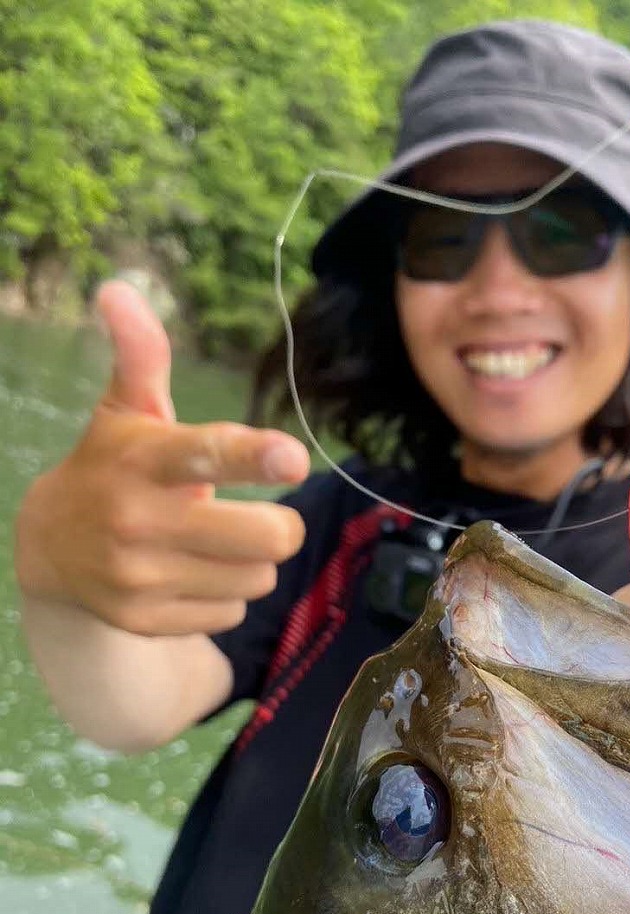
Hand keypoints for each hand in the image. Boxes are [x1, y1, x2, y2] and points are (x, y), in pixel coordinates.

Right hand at [14, 281, 310, 635]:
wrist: (48, 548)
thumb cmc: (111, 469)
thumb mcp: (125, 412)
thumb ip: (142, 357)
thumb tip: (118, 289)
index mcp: (144, 461)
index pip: (204, 455)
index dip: (253, 455)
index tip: (293, 456)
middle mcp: (138, 520)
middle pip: (264, 536)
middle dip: (279, 526)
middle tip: (262, 518)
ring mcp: (139, 577)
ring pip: (256, 579)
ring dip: (251, 564)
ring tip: (216, 546)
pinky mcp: (145, 620)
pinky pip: (231, 613)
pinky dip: (224, 597)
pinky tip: (191, 577)